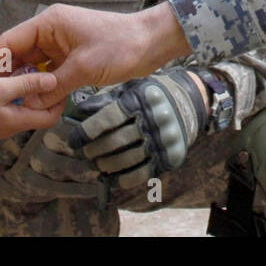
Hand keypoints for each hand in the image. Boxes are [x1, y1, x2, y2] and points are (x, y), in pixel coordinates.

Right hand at [0, 2, 192, 110]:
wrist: (151, 42)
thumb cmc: (121, 46)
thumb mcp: (84, 68)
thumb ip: (53, 87)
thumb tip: (27, 107)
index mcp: (48, 23)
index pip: (7, 43)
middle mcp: (49, 30)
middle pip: (15, 55)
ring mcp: (59, 43)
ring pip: (29, 66)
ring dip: (20, 84)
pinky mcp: (70, 55)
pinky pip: (46, 72)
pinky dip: (38, 87)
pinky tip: (29, 102)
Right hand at [0, 70, 60, 137]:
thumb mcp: (1, 88)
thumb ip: (28, 84)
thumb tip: (53, 81)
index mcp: (18, 121)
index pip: (50, 116)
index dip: (59, 99)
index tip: (61, 79)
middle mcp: (11, 124)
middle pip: (36, 108)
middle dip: (42, 90)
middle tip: (45, 69)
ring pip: (21, 103)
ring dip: (25, 87)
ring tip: (28, 67)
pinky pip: (7, 101)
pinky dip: (12, 89)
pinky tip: (8, 73)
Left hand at [46, 70, 206, 187]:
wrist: (191, 100)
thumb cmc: (151, 94)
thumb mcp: (131, 87)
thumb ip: (105, 99)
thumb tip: (78, 113)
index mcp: (142, 99)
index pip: (108, 119)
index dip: (87, 131)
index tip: (74, 139)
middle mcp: (155, 118)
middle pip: (116, 141)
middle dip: (95, 150)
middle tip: (85, 154)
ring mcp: (164, 139)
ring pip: (127, 159)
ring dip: (107, 165)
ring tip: (97, 164)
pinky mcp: (170, 155)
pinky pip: (143, 172)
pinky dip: (124, 178)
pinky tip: (113, 176)